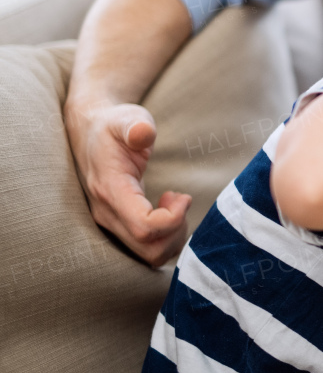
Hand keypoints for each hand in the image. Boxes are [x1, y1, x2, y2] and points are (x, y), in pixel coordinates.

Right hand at [64, 99, 190, 266]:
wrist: (90, 131)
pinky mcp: (119, 225)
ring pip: (150, 254)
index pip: (144, 227)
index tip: (181, 195)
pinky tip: (167, 208)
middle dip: (176, 230)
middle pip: (149, 249)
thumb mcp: (127, 118)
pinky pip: (149, 248)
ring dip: (173, 234)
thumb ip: (136, 126)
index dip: (172, 218)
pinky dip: (167, 235)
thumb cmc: (114, 125)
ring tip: (174, 202)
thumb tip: (142, 134)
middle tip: (180, 199)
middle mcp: (107, 214)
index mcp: (111, 190)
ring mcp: (111, 223)